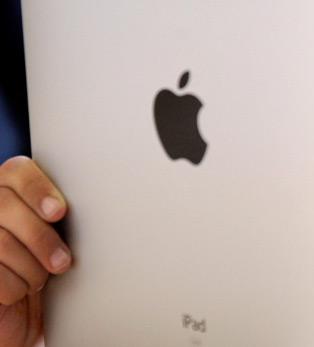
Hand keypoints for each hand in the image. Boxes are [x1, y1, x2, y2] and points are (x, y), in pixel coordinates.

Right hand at [0, 156, 70, 346]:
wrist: (26, 318)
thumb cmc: (49, 273)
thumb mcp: (62, 240)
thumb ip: (64, 218)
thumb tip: (103, 201)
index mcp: (10, 192)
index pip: (17, 171)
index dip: (37, 189)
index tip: (59, 213)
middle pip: (6, 205)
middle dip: (40, 237)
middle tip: (62, 262)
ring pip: (0, 240)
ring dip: (31, 267)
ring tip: (40, 278)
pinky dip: (15, 288)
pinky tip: (19, 292)